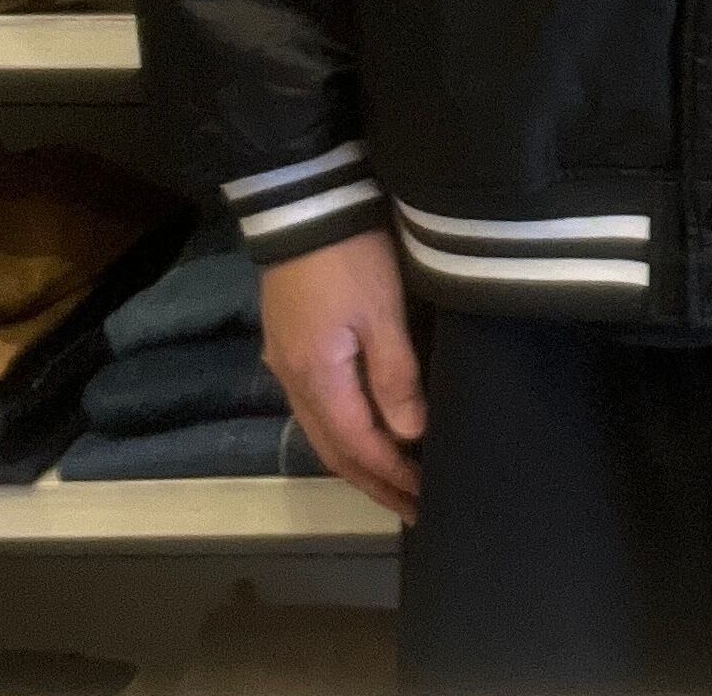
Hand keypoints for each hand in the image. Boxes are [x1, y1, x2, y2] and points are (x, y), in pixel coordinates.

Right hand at [260, 229, 424, 522]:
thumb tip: (410, 436)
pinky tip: (368, 433)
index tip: (424, 501)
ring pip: (323, 431)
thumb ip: (396, 376)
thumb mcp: (382, 312)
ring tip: (394, 482)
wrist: (305, 203)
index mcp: (317, 378)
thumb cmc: (350, 256)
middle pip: (334, 449)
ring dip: (358, 461)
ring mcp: (287, 363)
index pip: (357, 447)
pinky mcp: (292, 343)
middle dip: (373, 482)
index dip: (391, 477)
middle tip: (411, 508)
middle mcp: (294, 380)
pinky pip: (319, 407)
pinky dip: (346, 432)